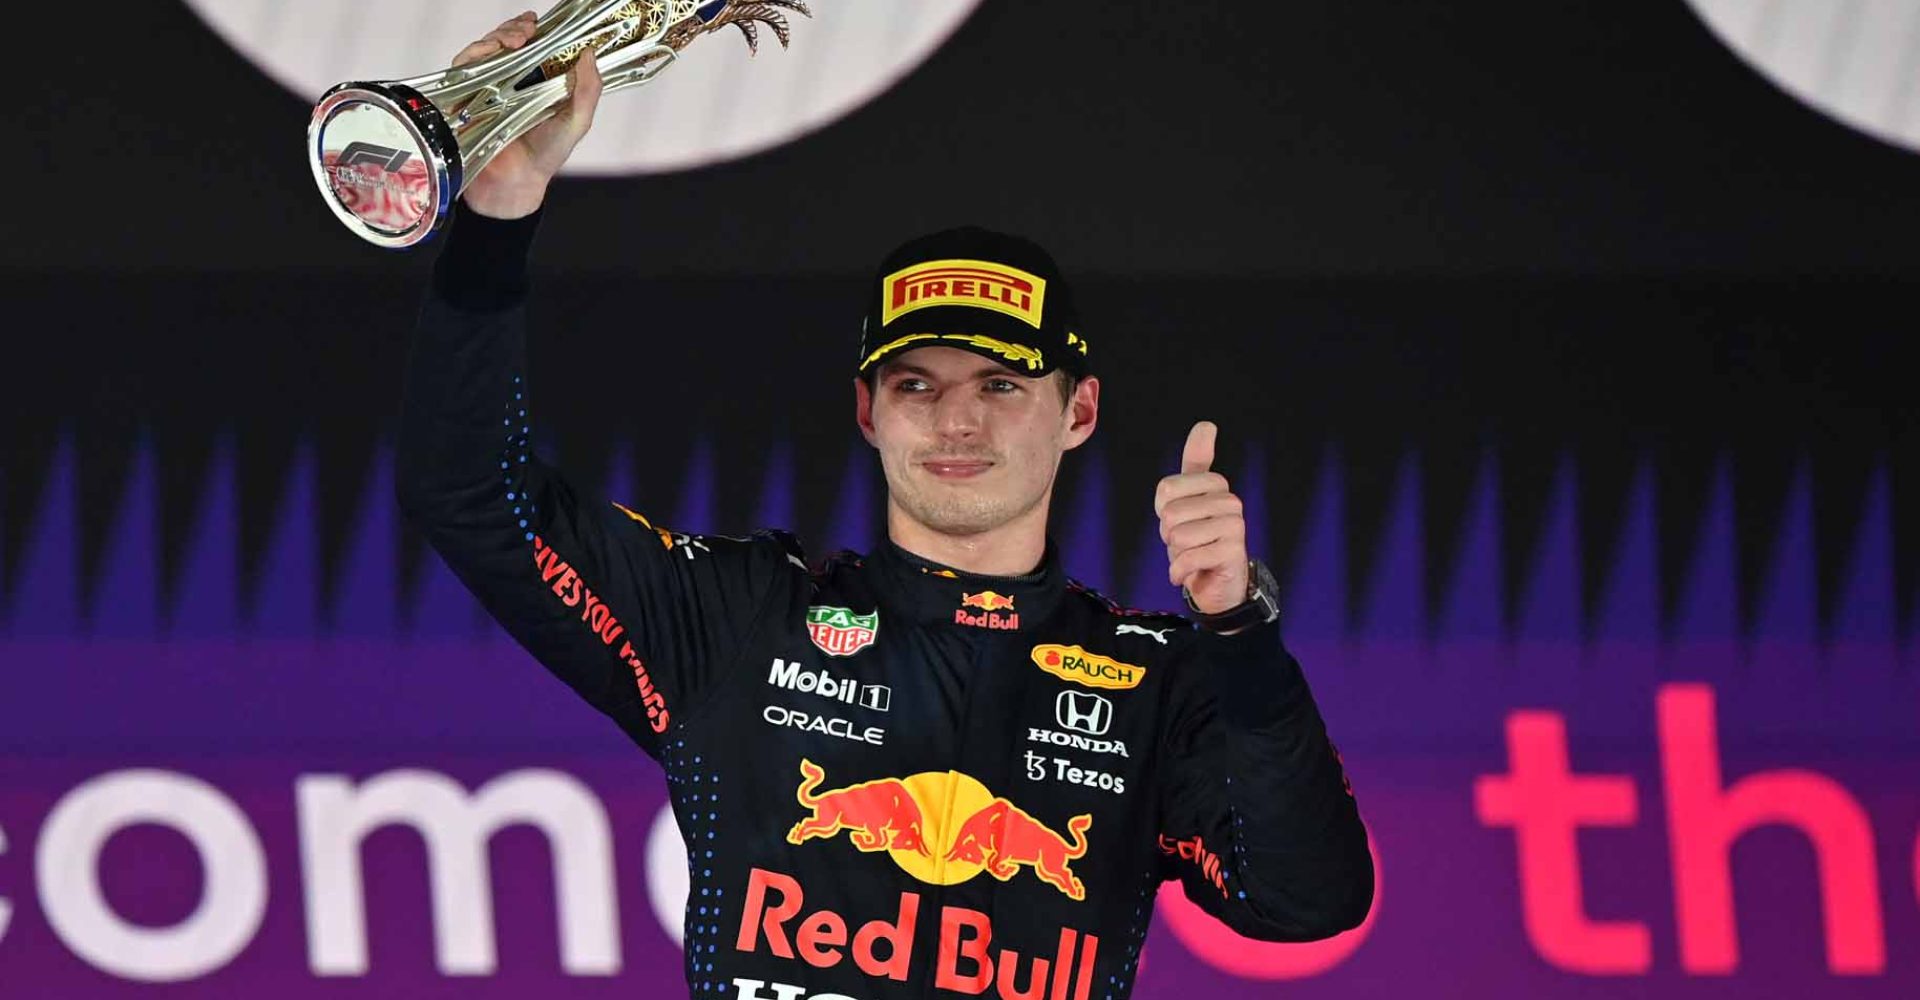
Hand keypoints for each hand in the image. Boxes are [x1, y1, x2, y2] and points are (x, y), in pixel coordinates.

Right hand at [453, 11, 603, 218]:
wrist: (517, 182)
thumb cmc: (547, 153)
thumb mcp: (577, 120)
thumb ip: (588, 90)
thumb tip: (590, 53)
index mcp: (538, 80)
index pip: (533, 43)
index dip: (534, 29)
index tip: (540, 22)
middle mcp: (511, 78)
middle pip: (508, 39)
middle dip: (516, 28)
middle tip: (528, 32)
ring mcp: (487, 85)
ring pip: (487, 47)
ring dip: (499, 36)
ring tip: (515, 40)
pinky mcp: (466, 94)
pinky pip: (464, 64)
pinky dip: (476, 52)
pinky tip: (491, 51)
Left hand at [1154, 421, 1250, 613]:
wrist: (1217, 583)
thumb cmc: (1199, 539)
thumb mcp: (1189, 498)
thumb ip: (1196, 461)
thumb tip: (1207, 424)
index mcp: (1217, 485)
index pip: (1166, 488)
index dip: (1162, 510)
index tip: (1179, 519)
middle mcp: (1231, 501)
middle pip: (1170, 513)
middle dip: (1169, 535)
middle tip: (1186, 543)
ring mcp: (1235, 526)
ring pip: (1178, 536)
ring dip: (1176, 553)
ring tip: (1192, 554)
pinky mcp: (1233, 552)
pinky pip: (1188, 558)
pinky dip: (1179, 571)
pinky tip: (1188, 573)